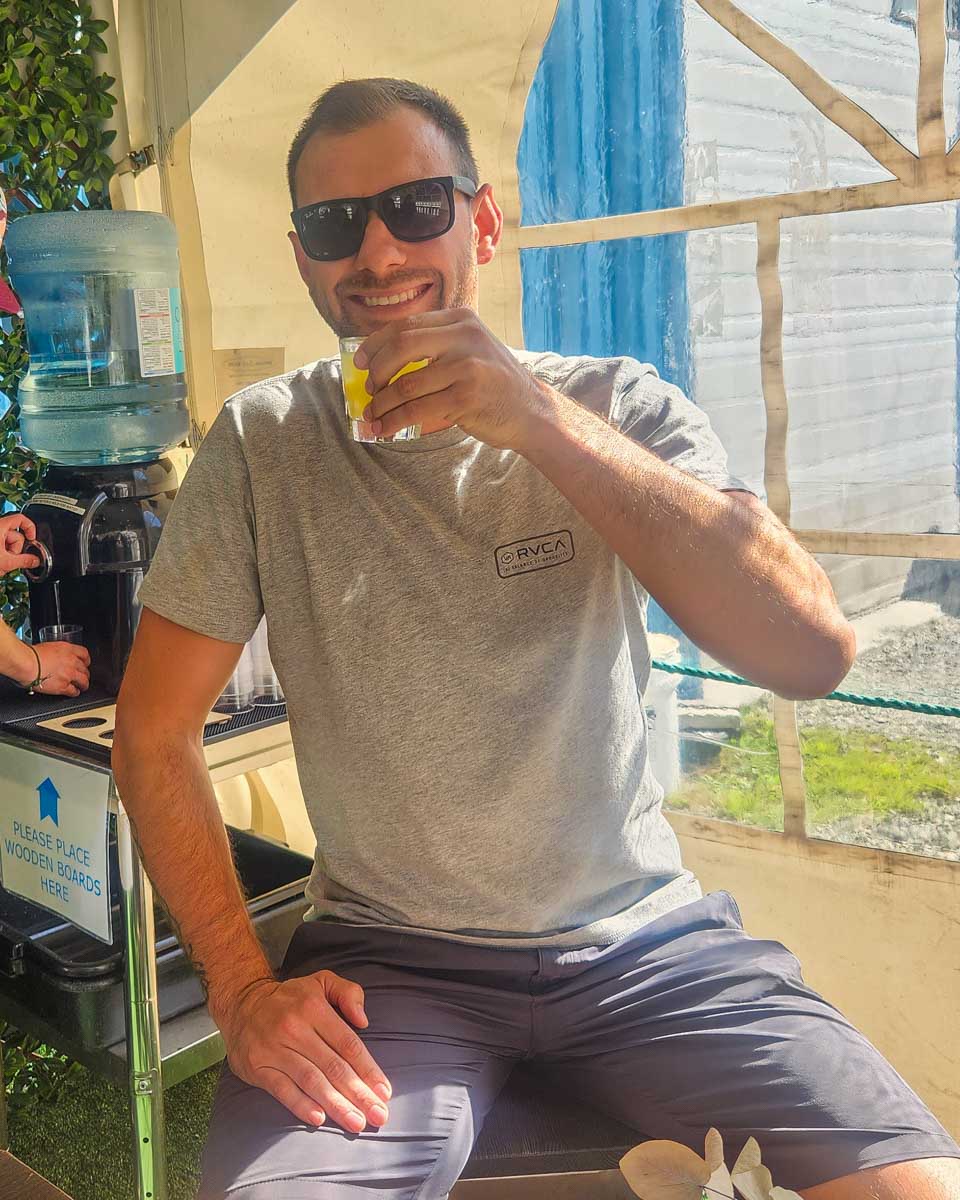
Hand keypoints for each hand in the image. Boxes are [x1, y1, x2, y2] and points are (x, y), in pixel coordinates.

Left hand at [0, 513, 38, 574]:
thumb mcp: (6, 562)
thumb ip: (24, 561)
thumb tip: (35, 561)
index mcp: (0, 526)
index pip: (20, 519)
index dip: (30, 528)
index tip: (32, 539)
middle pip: (16, 535)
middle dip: (16, 549)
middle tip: (9, 558)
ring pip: (9, 542)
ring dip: (8, 553)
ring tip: (1, 561)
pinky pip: (2, 545)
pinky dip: (3, 553)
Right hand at [32, 641, 90, 696]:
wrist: (27, 663)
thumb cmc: (31, 655)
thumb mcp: (48, 646)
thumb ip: (56, 652)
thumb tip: (55, 656)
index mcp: (67, 649)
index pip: (84, 654)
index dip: (85, 660)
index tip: (84, 663)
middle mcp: (71, 661)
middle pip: (85, 669)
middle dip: (84, 673)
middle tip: (82, 676)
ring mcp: (69, 674)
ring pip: (83, 681)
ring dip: (83, 684)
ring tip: (82, 686)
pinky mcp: (63, 686)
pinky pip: (73, 691)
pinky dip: (74, 692)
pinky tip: (74, 692)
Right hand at [216, 972, 392, 1131]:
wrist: (242, 1003)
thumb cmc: (291, 998)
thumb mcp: (322, 981)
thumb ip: (348, 993)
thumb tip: (364, 1021)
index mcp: (314, 1008)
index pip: (348, 1044)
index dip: (368, 1069)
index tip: (384, 1091)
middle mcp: (295, 1029)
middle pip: (333, 1066)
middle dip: (359, 1094)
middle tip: (378, 1115)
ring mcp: (275, 1049)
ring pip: (311, 1081)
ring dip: (336, 1104)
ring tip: (356, 1122)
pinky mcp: (259, 1067)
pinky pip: (282, 1089)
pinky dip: (301, 1105)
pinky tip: (319, 1119)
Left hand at [355, 308, 554, 448]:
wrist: (531, 412)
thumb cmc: (492, 385)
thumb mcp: (469, 351)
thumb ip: (435, 347)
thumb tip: (380, 360)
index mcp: (460, 319)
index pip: (406, 325)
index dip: (375, 344)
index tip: (360, 362)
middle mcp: (464, 336)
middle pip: (401, 346)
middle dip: (376, 372)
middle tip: (370, 390)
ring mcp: (467, 366)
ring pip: (405, 383)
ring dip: (382, 403)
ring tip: (373, 416)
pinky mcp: (466, 397)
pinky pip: (417, 409)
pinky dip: (394, 421)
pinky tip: (385, 429)